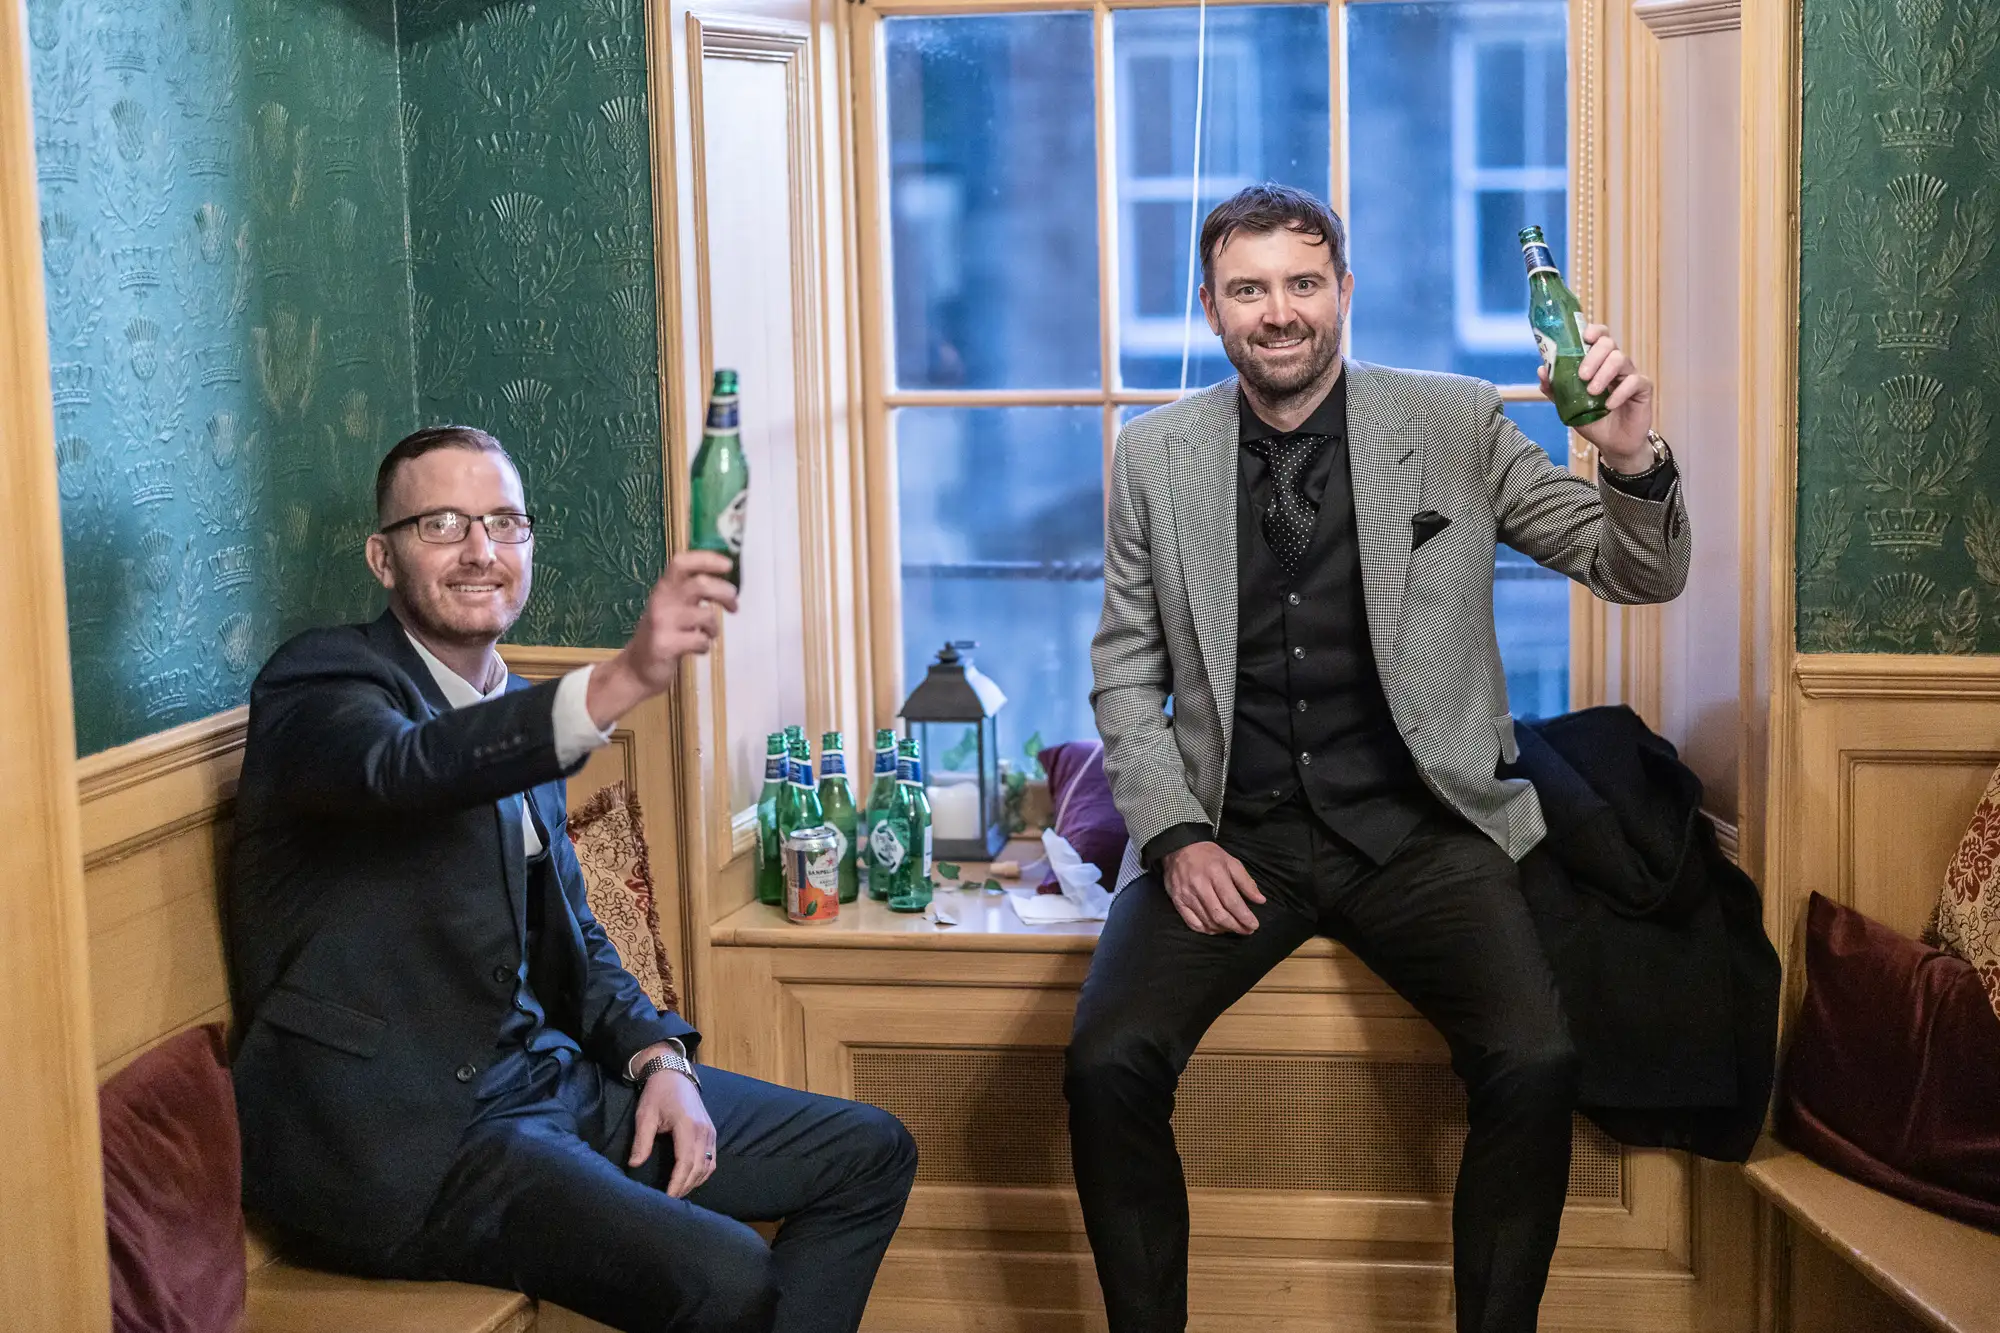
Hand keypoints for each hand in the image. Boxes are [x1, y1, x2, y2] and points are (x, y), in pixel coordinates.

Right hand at [588, 551, 738, 726]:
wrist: (635, 669)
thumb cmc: (661, 635)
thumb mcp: (671, 608)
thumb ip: (691, 594)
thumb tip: (726, 584)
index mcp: (664, 589)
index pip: (682, 563)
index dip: (707, 559)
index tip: (727, 565)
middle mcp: (661, 601)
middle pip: (700, 584)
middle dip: (724, 592)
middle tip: (733, 605)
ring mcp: (662, 623)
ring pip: (705, 615)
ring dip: (714, 627)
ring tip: (709, 634)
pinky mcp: (665, 645)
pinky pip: (699, 641)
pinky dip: (705, 646)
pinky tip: (697, 649)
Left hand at [627, 1063, 717, 1197]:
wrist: (674, 1074)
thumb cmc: (657, 1094)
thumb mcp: (645, 1115)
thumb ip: (641, 1141)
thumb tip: (634, 1165)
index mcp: (688, 1125)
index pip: (686, 1162)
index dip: (677, 1183)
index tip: (667, 1198)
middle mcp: (704, 1130)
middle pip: (699, 1167)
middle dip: (685, 1187)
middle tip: (670, 1202)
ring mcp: (711, 1131)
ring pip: (708, 1166)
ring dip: (695, 1182)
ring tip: (679, 1193)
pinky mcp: (712, 1132)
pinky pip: (712, 1159)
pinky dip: (703, 1173)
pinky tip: (690, 1180)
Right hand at [1161, 841, 1264, 934]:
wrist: (1179, 849)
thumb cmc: (1209, 856)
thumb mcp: (1231, 862)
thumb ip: (1246, 882)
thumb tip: (1260, 900)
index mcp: (1215, 873)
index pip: (1232, 901)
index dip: (1244, 917)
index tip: (1254, 925)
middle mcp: (1199, 885)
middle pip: (1219, 914)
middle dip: (1236, 927)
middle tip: (1247, 931)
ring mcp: (1186, 895)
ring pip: (1207, 921)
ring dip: (1223, 929)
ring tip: (1234, 928)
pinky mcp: (1177, 902)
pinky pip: (1193, 923)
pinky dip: (1206, 930)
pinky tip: (1216, 928)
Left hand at [1538, 323, 1655, 472]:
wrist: (1613, 444)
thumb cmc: (1593, 421)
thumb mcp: (1569, 407)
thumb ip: (1556, 389)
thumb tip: (1542, 370)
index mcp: (1598, 363)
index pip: (1599, 337)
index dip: (1594, 331)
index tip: (1585, 337)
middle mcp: (1614, 364)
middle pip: (1609, 343)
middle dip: (1594, 356)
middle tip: (1582, 375)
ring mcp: (1630, 375)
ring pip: (1621, 359)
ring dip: (1604, 374)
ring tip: (1592, 392)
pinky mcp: (1643, 389)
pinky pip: (1635, 381)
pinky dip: (1620, 392)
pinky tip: (1609, 405)